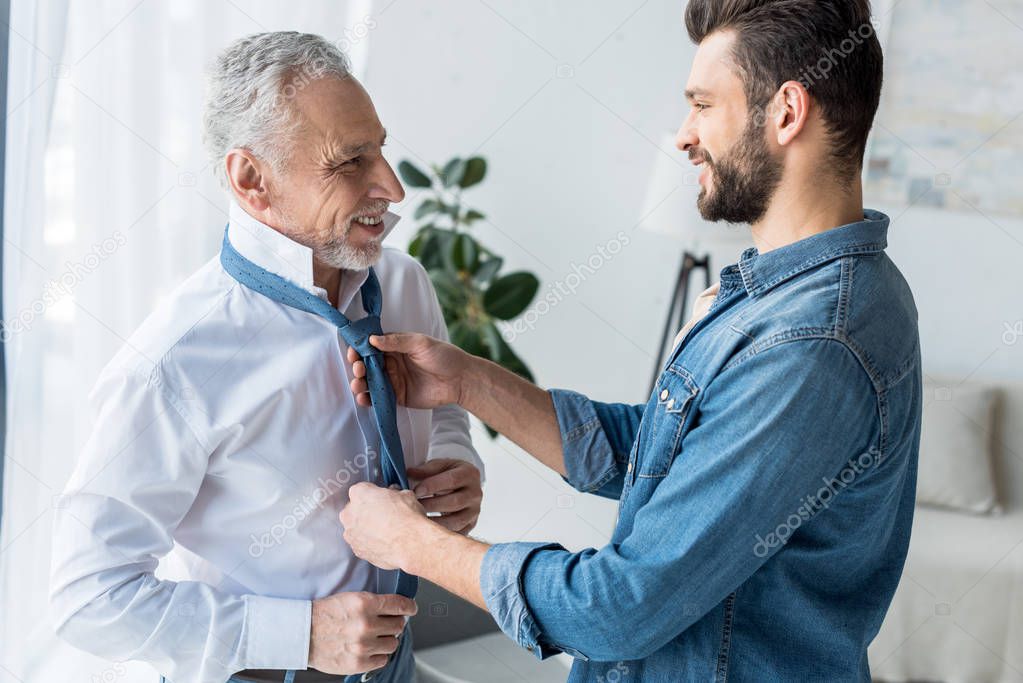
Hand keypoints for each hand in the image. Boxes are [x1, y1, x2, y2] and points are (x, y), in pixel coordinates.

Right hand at [307, 591, 415, 674]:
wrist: (302, 633)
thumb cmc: (324, 614)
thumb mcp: (349, 598)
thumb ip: (373, 602)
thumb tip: (396, 608)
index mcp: (364, 604)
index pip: (400, 604)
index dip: (409, 607)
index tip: (411, 608)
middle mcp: (366, 624)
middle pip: (399, 625)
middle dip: (395, 624)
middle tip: (387, 624)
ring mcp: (363, 646)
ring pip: (393, 643)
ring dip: (387, 640)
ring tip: (375, 638)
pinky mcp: (358, 663)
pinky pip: (382, 660)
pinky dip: (378, 655)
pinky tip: (369, 650)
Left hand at [340, 482, 428, 570]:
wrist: (410, 545)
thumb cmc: (407, 519)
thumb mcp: (406, 495)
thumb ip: (395, 494)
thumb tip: (397, 496)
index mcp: (360, 493)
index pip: (362, 489)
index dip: (374, 493)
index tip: (382, 498)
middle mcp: (350, 513)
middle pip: (355, 509)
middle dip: (367, 511)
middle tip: (385, 514)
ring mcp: (351, 534)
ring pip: (356, 527)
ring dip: (367, 528)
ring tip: (386, 531)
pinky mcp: (357, 550)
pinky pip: (360, 543)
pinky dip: (369, 542)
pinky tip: (385, 542)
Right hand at [347, 333, 469, 408]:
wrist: (460, 380)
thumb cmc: (444, 356)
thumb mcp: (420, 343)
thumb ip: (396, 342)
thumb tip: (372, 339)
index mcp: (395, 347)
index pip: (371, 347)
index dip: (359, 350)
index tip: (353, 353)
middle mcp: (391, 363)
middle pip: (366, 365)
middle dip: (358, 367)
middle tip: (358, 370)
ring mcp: (393, 380)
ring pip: (369, 382)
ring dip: (359, 383)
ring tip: (358, 385)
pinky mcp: (397, 396)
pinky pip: (378, 398)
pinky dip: (368, 399)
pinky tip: (363, 398)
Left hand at [408, 459, 481, 534]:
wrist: (462, 486)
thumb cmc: (449, 475)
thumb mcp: (440, 466)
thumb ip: (426, 469)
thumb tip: (409, 473)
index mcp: (469, 474)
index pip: (452, 480)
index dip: (433, 485)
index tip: (416, 491)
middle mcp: (475, 493)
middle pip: (455, 502)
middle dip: (431, 505)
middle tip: (413, 506)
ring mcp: (474, 511)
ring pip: (456, 521)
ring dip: (435, 522)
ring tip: (418, 519)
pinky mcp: (470, 525)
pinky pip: (457, 532)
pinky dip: (442, 533)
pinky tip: (428, 529)